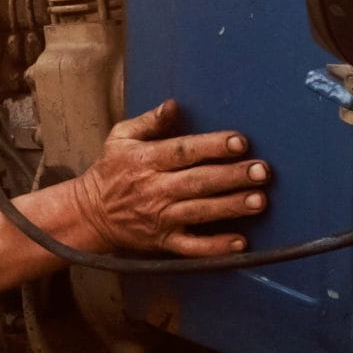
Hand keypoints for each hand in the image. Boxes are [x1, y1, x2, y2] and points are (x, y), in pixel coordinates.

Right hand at [44, 100, 267, 257]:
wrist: (90, 215)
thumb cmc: (111, 171)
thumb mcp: (120, 138)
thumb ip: (149, 121)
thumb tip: (174, 105)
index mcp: (146, 160)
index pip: (183, 151)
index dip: (212, 146)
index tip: (240, 141)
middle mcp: (155, 189)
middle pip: (198, 181)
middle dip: (232, 176)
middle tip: (262, 171)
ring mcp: (161, 218)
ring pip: (200, 212)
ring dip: (231, 207)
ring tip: (259, 200)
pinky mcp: (164, 242)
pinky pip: (193, 248)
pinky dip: (216, 247)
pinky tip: (241, 242)